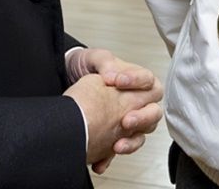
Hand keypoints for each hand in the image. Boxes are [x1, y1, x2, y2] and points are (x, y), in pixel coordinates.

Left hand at [62, 53, 163, 173]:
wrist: (65, 79)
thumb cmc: (85, 66)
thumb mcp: (95, 58)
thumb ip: (106, 62)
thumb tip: (113, 73)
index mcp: (136, 80)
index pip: (149, 82)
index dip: (137, 82)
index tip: (117, 82)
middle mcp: (135, 102)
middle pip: (153, 112)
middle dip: (142, 118)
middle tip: (125, 120)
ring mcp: (126, 120)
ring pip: (141, 134)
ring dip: (131, 141)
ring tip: (116, 145)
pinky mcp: (112, 135)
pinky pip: (118, 150)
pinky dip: (109, 157)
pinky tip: (100, 161)